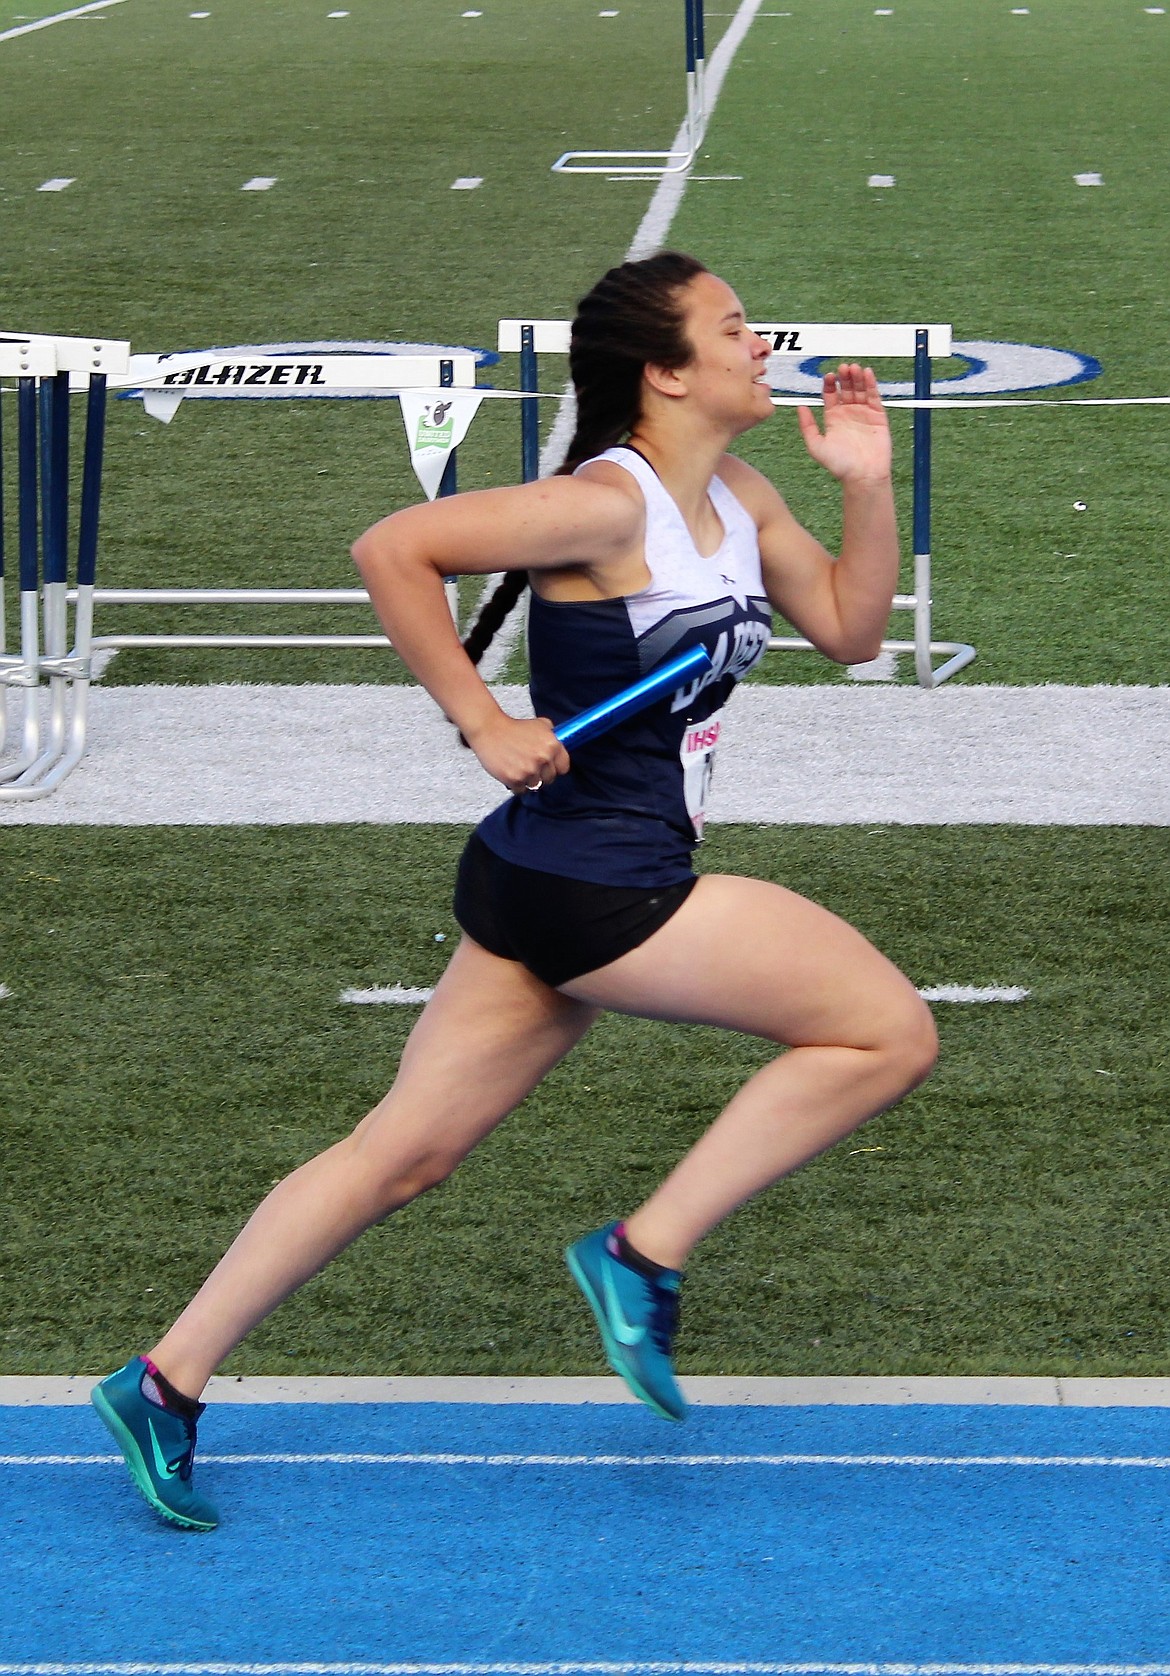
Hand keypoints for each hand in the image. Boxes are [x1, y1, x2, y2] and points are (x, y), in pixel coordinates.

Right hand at [464, 713, 570, 794]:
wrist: (489, 729)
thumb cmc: (513, 727)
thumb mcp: (539, 724)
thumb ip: (552, 736)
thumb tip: (560, 746)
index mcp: (552, 745)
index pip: (564, 767)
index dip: (555, 767)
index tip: (549, 766)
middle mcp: (543, 758)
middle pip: (549, 779)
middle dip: (541, 774)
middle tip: (529, 765)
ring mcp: (529, 770)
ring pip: (535, 785)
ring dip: (528, 780)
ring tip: (518, 767)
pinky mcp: (514, 779)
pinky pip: (521, 790)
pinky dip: (515, 784)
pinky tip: (510, 771)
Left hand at [796, 364, 891, 485]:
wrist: (862, 475)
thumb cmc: (839, 465)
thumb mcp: (816, 446)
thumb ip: (807, 427)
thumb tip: (800, 407)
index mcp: (833, 418)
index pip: (831, 394)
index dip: (830, 384)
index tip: (828, 376)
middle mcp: (848, 414)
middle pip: (846, 388)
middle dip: (844, 377)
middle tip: (842, 367)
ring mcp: (863, 413)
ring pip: (860, 390)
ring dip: (856, 377)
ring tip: (853, 368)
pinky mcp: (878, 416)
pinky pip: (874, 396)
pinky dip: (871, 384)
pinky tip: (867, 374)